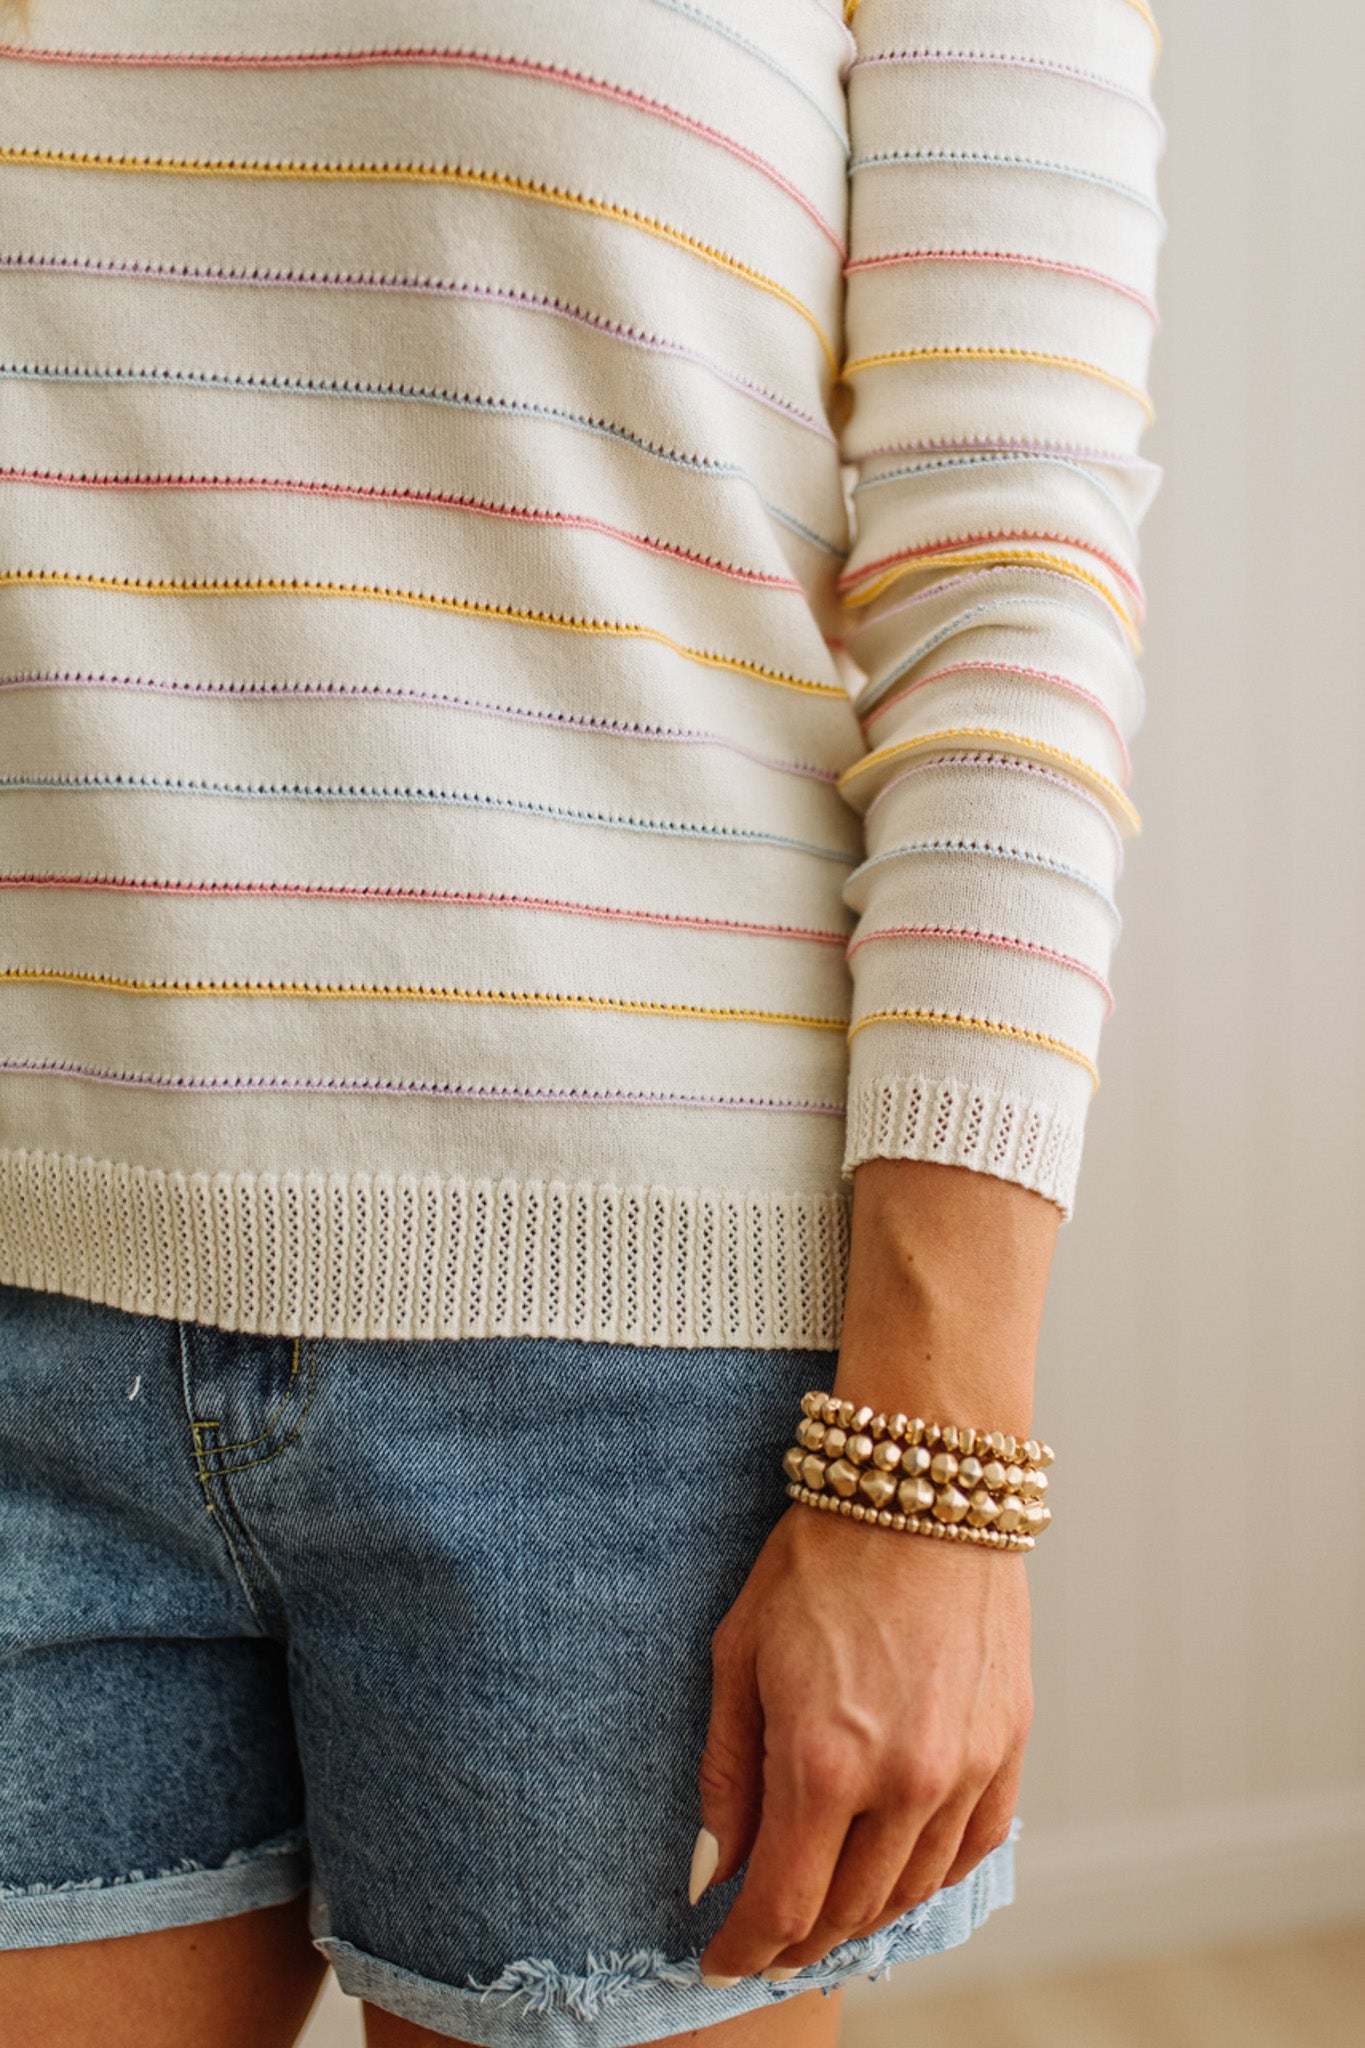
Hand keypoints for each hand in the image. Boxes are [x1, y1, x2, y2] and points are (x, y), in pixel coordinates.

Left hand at [692, 1491, 1031, 1980]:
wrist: (921, 1487)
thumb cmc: (817, 1560)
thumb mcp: (739, 1653)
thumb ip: (726, 1771)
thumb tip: (715, 1868)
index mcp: (823, 1761)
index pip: (781, 1905)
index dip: (743, 1949)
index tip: (717, 1961)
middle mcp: (903, 1781)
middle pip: (847, 1912)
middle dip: (796, 1940)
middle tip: (762, 1939)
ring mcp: (965, 1768)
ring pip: (912, 1891)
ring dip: (861, 1913)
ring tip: (822, 1906)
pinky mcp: (1008, 1745)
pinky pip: (973, 1849)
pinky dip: (931, 1875)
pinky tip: (897, 1867)